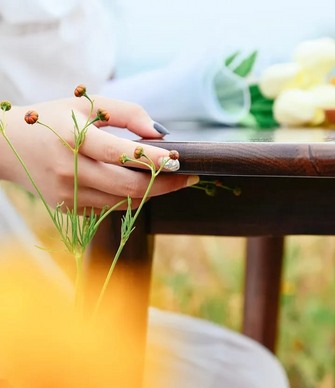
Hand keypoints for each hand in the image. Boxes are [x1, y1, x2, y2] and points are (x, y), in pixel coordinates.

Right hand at [0, 96, 198, 209]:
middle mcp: (72, 171)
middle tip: (188, 177)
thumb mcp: (86, 104)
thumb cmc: (52, 120)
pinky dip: (129, 198)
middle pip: (130, 187)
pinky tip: (138, 185)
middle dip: (166, 184)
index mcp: (75, 139)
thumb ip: (127, 113)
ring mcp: (69, 195)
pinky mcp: (69, 208)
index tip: (183, 161)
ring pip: (123, 202)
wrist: (8, 146)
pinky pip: (109, 207)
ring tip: (168, 180)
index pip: (124, 155)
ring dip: (151, 193)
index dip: (158, 161)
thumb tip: (160, 134)